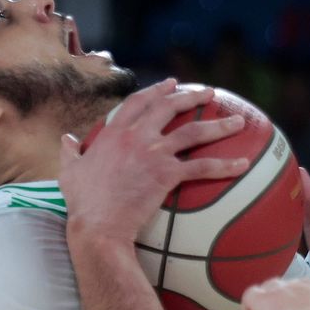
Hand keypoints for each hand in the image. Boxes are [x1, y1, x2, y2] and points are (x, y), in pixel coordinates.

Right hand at [59, 80, 249, 245]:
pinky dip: (225, 165)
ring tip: (239, 122)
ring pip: (193, 132)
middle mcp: (135, 137)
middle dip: (191, 97)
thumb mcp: (69, 172)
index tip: (171, 83)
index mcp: (113, 133)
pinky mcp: (167, 174)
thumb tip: (65, 139)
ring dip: (219, 126)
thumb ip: (69, 152)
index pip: (138, 102)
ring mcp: (153, 153)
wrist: (98, 225)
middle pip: (169, 108)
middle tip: (209, 94)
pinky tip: (243, 165)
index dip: (156, 90)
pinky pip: (202, 166)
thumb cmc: (82, 204)